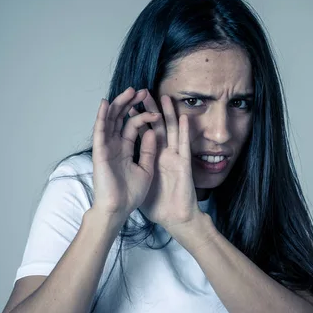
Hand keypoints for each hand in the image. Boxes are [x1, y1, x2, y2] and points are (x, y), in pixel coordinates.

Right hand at [91, 87, 161, 217]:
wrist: (119, 210)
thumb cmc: (130, 195)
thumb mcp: (146, 169)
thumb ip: (148, 151)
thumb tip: (152, 132)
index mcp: (125, 150)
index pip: (133, 126)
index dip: (144, 115)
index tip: (156, 110)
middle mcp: (114, 146)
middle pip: (120, 118)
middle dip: (130, 103)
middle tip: (141, 91)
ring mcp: (106, 148)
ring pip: (110, 120)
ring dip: (119, 104)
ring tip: (129, 90)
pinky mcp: (99, 152)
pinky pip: (100, 131)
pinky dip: (101, 116)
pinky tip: (105, 103)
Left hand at [128, 91, 200, 230]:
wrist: (174, 220)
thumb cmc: (160, 205)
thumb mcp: (144, 182)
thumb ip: (142, 164)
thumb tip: (132, 156)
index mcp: (151, 158)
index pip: (141, 133)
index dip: (134, 118)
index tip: (128, 104)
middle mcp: (163, 155)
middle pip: (155, 126)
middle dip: (148, 109)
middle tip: (142, 92)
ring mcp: (174, 158)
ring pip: (171, 131)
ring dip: (168, 114)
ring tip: (164, 97)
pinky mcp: (183, 165)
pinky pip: (184, 146)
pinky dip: (184, 131)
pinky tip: (183, 118)